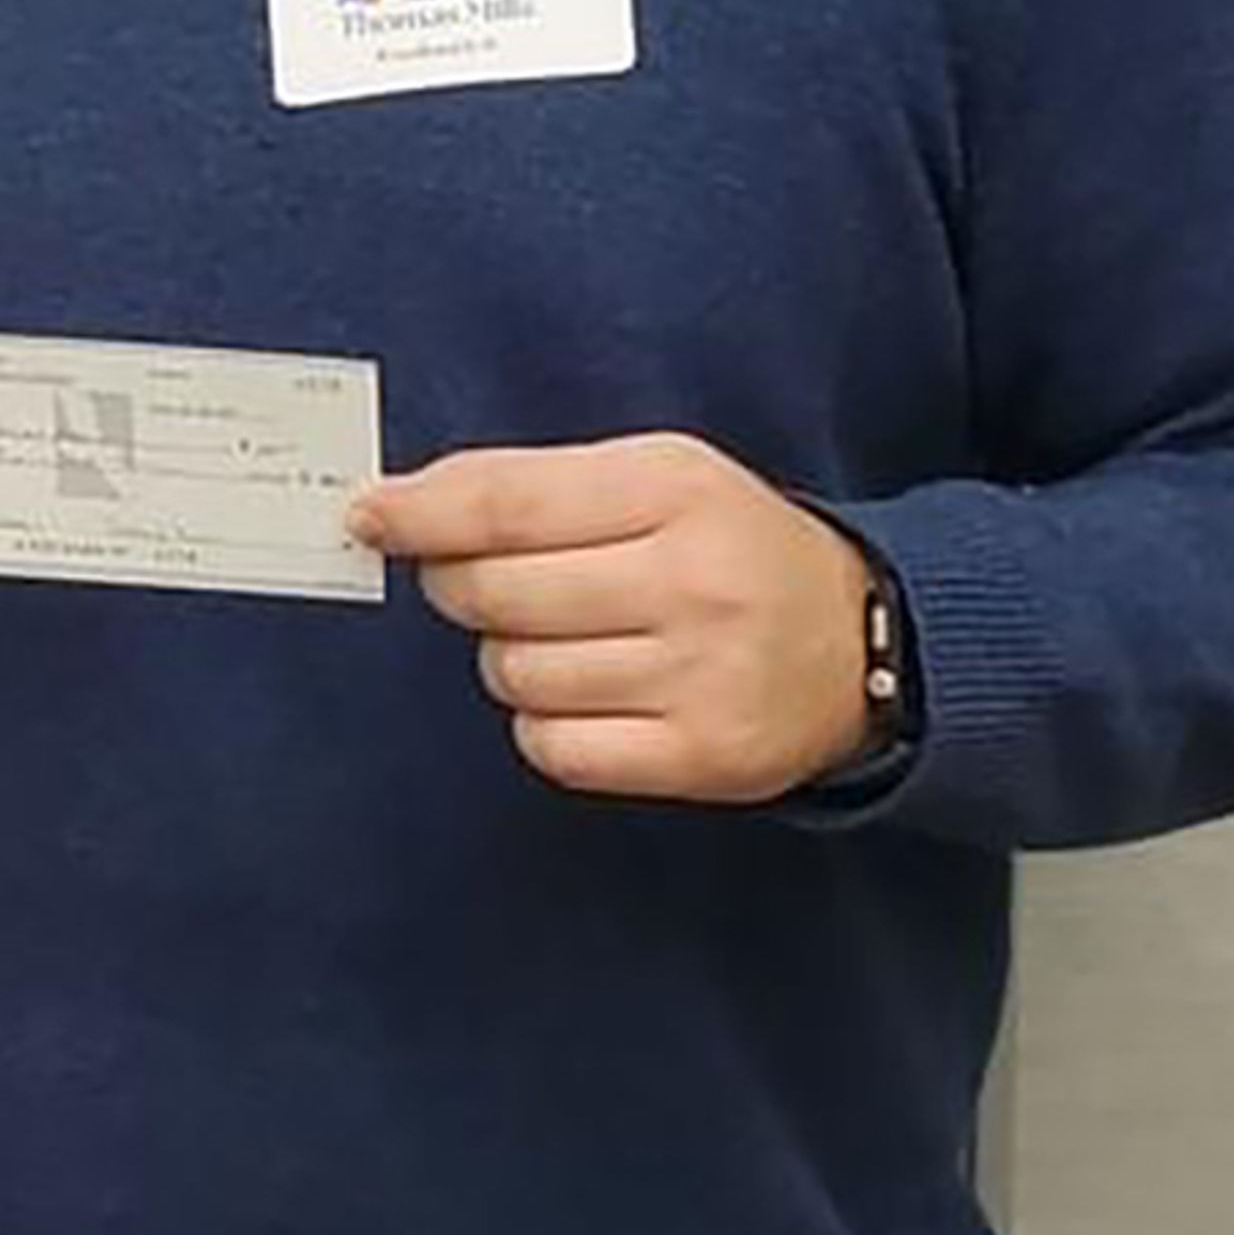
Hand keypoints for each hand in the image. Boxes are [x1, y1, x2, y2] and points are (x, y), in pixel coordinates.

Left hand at [352, 434, 878, 803]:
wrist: (863, 640)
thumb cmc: (730, 548)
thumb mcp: (656, 478)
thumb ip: (531, 485)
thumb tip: (397, 506)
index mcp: (678, 489)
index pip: (508, 504)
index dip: (420, 514)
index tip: (370, 518)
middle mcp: (694, 581)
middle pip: (496, 594)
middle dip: (461, 587)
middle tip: (481, 584)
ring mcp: (701, 676)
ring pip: (516, 673)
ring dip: (510, 658)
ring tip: (566, 638)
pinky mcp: (701, 756)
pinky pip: (552, 747)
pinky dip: (544, 723)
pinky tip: (587, 695)